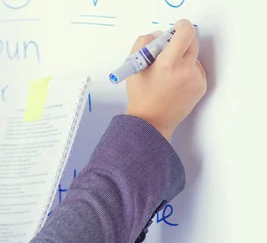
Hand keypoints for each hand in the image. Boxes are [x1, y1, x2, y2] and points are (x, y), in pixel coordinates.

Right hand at [125, 19, 206, 139]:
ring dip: (183, 59)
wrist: (151, 122)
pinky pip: (197, 70)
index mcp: (168, 63)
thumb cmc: (141, 97)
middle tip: (166, 53)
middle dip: (180, 43)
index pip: (185, 33)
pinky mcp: (201, 87)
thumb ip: (143, 44)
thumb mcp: (133, 68)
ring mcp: (196, 79)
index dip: (181, 27)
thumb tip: (158, 35)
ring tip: (168, 75)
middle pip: (192, 42)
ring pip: (194, 57)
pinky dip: (187, 72)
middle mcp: (186, 70)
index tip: (176, 29)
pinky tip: (174, 83)